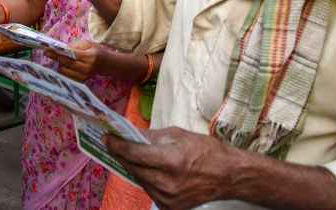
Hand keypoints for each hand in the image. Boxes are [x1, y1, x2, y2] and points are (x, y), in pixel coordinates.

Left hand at [48, 39, 101, 81]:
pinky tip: (62, 65)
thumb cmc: (96, 51)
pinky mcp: (82, 81)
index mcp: (90, 57)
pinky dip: (63, 70)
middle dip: (55, 57)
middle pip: (66, 64)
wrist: (107, 64)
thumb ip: (75, 46)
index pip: (71, 54)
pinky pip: (67, 76)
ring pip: (65, 71)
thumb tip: (61, 48)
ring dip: (59, 64)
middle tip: (46, 52)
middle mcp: (87, 68)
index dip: (59, 52)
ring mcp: (84, 77)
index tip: (48, 49)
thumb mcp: (88, 44)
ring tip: (57, 58)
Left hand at [105, 127, 231, 209]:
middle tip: (112, 143)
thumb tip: (130, 133)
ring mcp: (168, 199)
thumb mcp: (178, 135)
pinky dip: (145, 178)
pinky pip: (149, 190)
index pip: (135, 153)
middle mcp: (168, 183)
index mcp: (171, 161)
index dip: (117, 145)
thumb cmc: (206, 151)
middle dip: (122, 155)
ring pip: (140, 180)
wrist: (228, 176)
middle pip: (133, 168)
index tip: (107, 137)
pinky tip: (146, 169)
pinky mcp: (170, 207)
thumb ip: (152, 136)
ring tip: (128, 154)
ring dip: (133, 167)